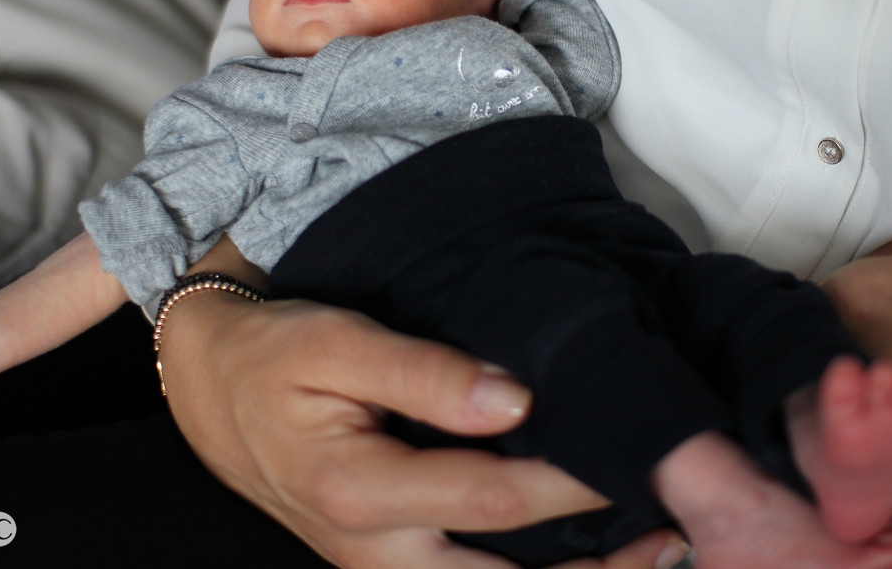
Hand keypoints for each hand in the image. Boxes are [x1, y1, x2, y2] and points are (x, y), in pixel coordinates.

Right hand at [160, 291, 677, 567]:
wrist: (214, 388)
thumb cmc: (274, 358)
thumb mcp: (336, 344)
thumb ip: (423, 373)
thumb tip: (513, 399)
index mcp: (359, 493)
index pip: (495, 496)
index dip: (573, 480)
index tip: (640, 454)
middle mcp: (373, 551)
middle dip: (596, 566)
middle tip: (677, 532)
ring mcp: (381, 567)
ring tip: (655, 553)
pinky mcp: (388, 562)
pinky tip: (586, 553)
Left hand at [821, 241, 891, 517]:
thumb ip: (862, 287)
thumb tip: (826, 309)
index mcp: (859, 306)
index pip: (794, 340)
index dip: (812, 355)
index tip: (829, 363)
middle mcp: (870, 373)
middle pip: (815, 399)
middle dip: (837, 400)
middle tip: (875, 394)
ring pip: (855, 453)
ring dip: (874, 441)